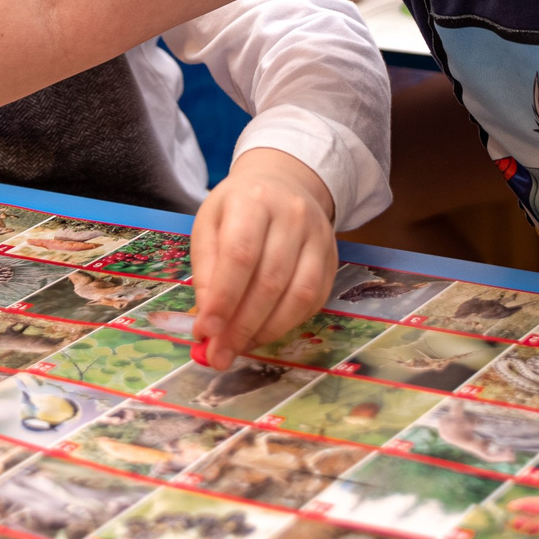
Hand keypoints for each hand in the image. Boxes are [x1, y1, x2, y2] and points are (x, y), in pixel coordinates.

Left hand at [187, 148, 338, 368]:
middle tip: (219, 355)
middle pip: (270, 280)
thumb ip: (206, 270)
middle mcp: (293, 216)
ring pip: (298, 295)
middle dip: (241, 326)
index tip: (206, 332)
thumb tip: (208, 323)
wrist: (285, 183)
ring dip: (265, 331)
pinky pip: (314, 301)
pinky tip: (262, 334)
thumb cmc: (239, 207)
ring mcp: (318, 238)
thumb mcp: (210, 224)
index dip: (224, 298)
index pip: (240, 255)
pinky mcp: (333, 259)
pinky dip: (287, 325)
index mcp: (253, 200)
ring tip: (238, 348)